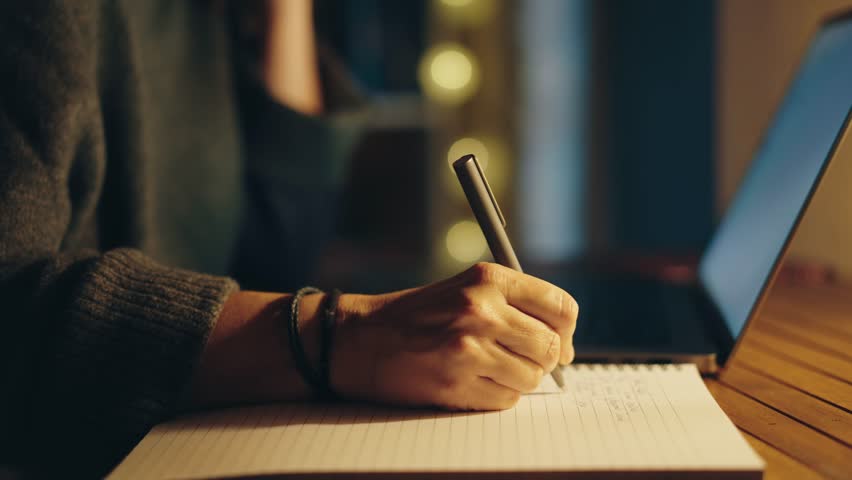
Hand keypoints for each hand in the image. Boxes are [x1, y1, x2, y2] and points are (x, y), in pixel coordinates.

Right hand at [332, 262, 577, 410]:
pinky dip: (498, 396)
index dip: (567, 331)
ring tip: (491, 370)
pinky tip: (473, 382)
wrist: (359, 339)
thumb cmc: (415, 315)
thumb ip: (513, 304)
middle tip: (527, 362)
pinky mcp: (456, 382)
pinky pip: (506, 399)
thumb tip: (563, 343)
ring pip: (532, 377)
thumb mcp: (465, 289)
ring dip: (519, 380)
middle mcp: (482, 309)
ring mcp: (468, 347)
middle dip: (545, 361)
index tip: (562, 344)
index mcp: (489, 279)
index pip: (561, 306)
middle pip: (551, 346)